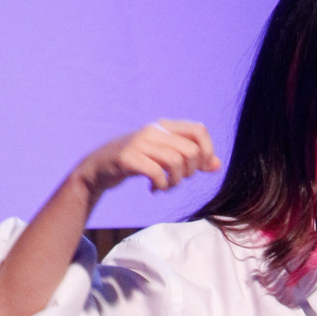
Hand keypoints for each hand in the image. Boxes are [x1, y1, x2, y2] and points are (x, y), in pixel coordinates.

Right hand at [72, 119, 220, 206]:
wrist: (99, 167)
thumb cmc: (136, 161)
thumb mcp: (164, 156)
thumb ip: (191, 159)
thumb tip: (217, 165)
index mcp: (165, 126)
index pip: (199, 130)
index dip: (206, 151)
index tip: (198, 168)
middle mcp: (154, 130)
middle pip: (191, 151)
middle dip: (189, 172)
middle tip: (177, 179)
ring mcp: (140, 143)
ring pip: (176, 162)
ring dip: (175, 182)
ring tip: (166, 186)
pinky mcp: (128, 158)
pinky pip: (157, 173)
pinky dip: (161, 186)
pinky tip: (154, 189)